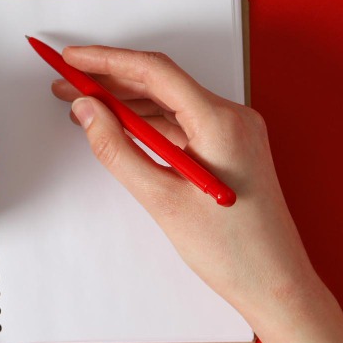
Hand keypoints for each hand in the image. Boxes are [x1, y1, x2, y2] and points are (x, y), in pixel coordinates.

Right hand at [51, 45, 325, 335]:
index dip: (106, 60)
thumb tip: (87, 111)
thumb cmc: (232, 250)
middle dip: (109, 79)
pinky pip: (180, 123)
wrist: (276, 284)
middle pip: (160, 83)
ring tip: (81, 104)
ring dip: (124, 101)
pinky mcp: (228, 148)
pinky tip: (117, 126)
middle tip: (66, 82)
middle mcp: (232, 118)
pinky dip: (146, 122)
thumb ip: (117, 149)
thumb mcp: (160, 199)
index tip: (71, 59)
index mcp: (221, 122)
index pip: (155, 71)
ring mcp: (232, 132)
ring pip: (168, 103)